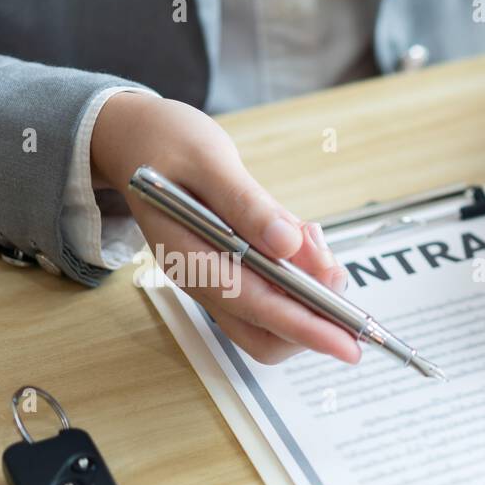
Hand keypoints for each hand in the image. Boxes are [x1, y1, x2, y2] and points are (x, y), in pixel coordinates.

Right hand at [91, 93, 357, 365]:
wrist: (134, 140)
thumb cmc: (166, 144)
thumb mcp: (209, 159)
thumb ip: (248, 203)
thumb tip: (288, 243)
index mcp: (190, 258)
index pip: (257, 308)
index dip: (308, 329)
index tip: (350, 344)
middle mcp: (203, 282)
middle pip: (267, 335)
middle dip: (316, 317)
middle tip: (335, 268)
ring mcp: (217, 281)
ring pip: (274, 321)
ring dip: (311, 295)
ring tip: (314, 242)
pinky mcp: (231, 273)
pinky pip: (273, 295)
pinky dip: (302, 278)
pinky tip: (302, 240)